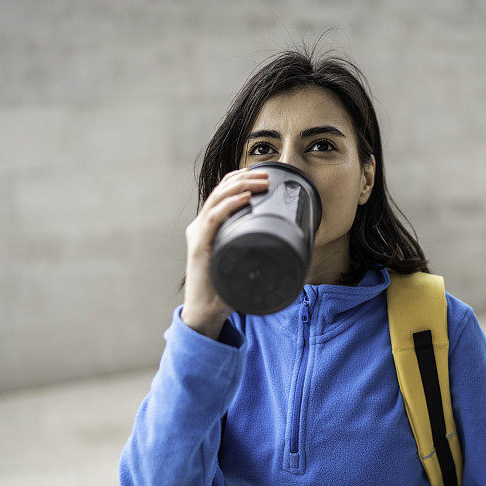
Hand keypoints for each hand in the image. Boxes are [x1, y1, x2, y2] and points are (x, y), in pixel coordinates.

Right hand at [180, 167, 268, 337]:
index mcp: (208, 227)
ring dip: (241, 186)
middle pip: (220, 191)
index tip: (259, 173)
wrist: (207, 311)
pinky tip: (245, 198)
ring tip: (260, 181)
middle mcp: (200, 226)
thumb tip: (287, 246)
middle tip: (266, 174)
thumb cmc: (226, 288)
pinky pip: (213, 218)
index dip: (238, 179)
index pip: (221, 193)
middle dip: (244, 178)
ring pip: (217, 198)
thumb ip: (256, 251)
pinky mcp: (199, 246)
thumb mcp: (243, 262)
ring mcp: (198, 234)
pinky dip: (229, 205)